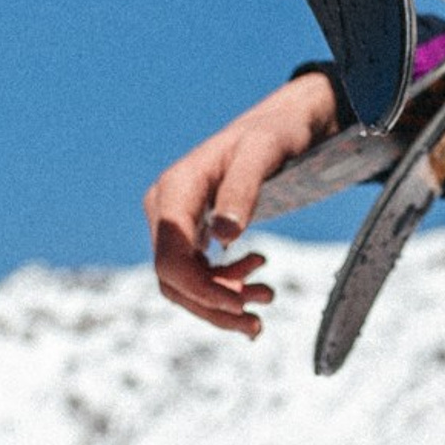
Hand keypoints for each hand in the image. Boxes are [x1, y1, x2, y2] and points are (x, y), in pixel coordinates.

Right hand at [144, 69, 339, 335]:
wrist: (278, 124)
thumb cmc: (272, 133)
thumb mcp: (263, 153)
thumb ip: (242, 189)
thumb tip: (224, 236)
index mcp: (176, 189)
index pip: (170, 257)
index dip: (200, 289)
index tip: (239, 304)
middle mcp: (165, 207)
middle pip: (173, 279)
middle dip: (214, 304)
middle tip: (257, 320)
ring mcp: (174, 221)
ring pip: (183, 282)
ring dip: (221, 301)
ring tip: (265, 297)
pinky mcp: (189, 231)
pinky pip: (196, 272)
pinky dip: (223, 286)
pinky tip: (254, 276)